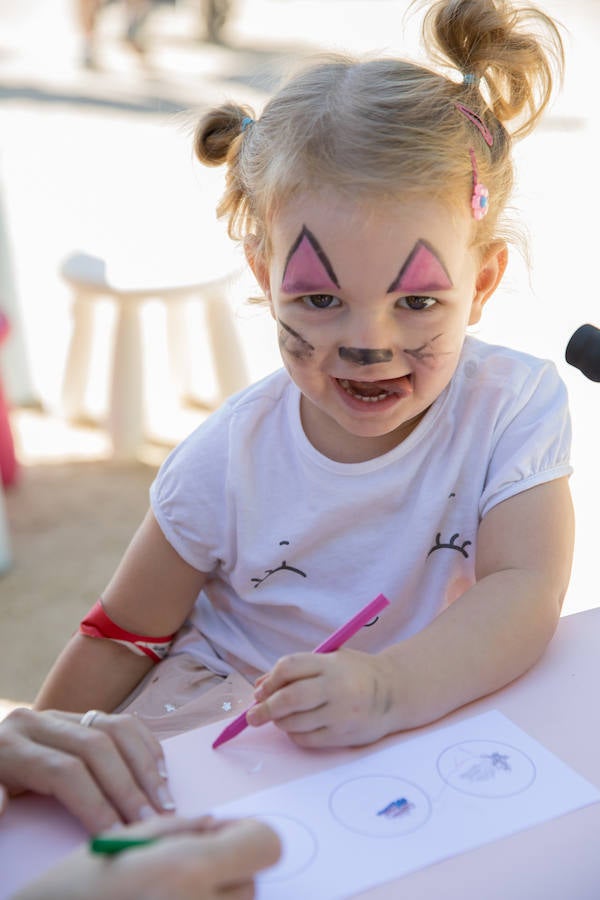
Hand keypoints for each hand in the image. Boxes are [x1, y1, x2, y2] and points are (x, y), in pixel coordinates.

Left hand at [0, 707, 174, 832]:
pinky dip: (144, 745)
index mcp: (8, 747)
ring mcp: (59, 716)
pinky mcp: (77, 716)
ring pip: (113, 729)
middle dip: (127, 788)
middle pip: (95, 748)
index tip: (117, 835)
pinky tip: (160, 773)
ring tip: (164, 801)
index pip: (64, 771)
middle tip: (151, 821)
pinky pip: (120, 721)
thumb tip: (1, 804)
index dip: (95, 804)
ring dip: (145, 766)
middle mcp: (36, 723)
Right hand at [15, 814, 280, 899]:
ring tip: (172, 892)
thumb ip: (185, 828)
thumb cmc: (78, 886)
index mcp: (188, 868)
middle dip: (230, 870)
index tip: (228, 837)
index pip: (266, 845)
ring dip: (219, 897)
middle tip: (189, 867)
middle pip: (253, 883)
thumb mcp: (130, 839)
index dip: (250, 836)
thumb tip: (226, 824)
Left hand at [246, 649, 393, 747]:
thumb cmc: (356, 673)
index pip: (288, 668)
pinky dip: (295, 735)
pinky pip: (307, 739)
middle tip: (253, 716)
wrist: (395, 693)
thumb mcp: (331, 659)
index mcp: (330, 664)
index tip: (260, 691)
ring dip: (279, 722)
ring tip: (280, 718)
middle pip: (288, 698)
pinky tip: (298, 728)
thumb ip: (297, 669)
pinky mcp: (342, 735)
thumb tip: (259, 687)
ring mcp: (339, 713)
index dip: (269, 681)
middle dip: (264, 709)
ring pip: (294, 722)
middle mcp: (335, 687)